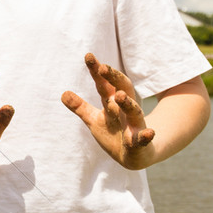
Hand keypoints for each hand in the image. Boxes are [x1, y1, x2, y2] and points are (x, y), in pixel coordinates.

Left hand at [61, 53, 154, 169]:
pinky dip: (146, 136)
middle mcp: (125, 110)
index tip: (88, 56)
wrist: (135, 156)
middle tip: (102, 68)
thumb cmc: (113, 133)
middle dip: (113, 79)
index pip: (104, 83)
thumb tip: (63, 93)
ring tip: (119, 96)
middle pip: (121, 90)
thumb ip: (80, 107)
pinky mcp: (140, 143)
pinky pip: (144, 139)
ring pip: (133, 112)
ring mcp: (134, 126)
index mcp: (113, 103)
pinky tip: (149, 132)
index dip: (97, 71)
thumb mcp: (94, 119)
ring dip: (127, 104)